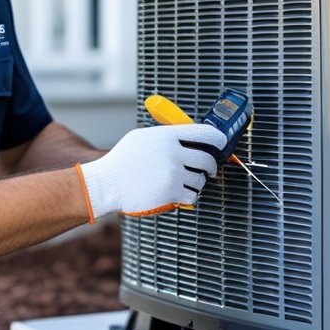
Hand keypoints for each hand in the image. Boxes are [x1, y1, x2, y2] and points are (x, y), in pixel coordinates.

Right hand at [76, 124, 226, 220]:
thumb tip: (189, 139)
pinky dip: (188, 196)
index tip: (222, 144)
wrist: (106, 183)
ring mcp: (173, 173)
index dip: (219, 139)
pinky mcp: (171, 192)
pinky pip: (192, 196)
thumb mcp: (142, 138)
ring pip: (200, 180)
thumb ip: (166, 136)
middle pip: (207, 160)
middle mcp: (173, 152)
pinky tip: (178, 194)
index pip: (205, 133)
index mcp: (167, 136)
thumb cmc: (122, 161)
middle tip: (208, 171)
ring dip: (196, 183)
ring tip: (182, 182)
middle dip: (210, 167)